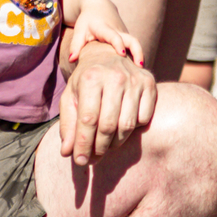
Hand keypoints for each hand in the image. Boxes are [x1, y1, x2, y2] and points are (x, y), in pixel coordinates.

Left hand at [58, 39, 157, 166]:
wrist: (107, 55)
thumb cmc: (86, 81)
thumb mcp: (70, 98)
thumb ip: (68, 125)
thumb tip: (67, 153)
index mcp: (91, 77)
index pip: (88, 119)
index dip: (83, 144)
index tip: (80, 161)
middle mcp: (114, 76)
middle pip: (108, 125)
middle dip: (99, 148)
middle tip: (93, 157)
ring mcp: (134, 79)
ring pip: (127, 125)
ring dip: (115, 142)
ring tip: (106, 144)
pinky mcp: (149, 83)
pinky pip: (144, 119)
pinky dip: (134, 129)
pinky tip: (122, 125)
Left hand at [65, 0, 142, 70]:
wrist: (98, 7)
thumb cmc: (87, 20)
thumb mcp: (80, 30)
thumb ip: (75, 45)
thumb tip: (71, 60)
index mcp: (106, 28)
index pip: (114, 36)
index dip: (118, 44)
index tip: (121, 53)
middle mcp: (118, 31)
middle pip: (132, 40)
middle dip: (137, 51)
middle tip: (139, 66)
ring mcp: (125, 35)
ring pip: (136, 44)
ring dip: (139, 56)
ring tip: (141, 71)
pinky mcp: (127, 39)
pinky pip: (134, 48)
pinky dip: (137, 57)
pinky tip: (137, 72)